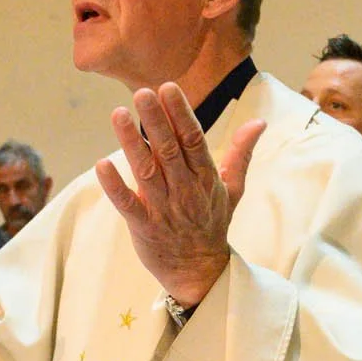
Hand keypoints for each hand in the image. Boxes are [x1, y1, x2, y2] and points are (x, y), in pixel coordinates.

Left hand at [95, 83, 265, 307]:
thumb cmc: (212, 224)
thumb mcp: (233, 189)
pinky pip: (127, 204)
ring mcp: (164, 210)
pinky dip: (115, 186)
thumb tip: (259, 122)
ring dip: (131, 143)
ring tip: (118, 113)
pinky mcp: (144, 227)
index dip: (180, 114)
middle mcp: (185, 191)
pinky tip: (102, 165)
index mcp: (206, 178)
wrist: (199, 272)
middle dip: (156, 120)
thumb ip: (241, 153)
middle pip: (169, 151)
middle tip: (142, 92)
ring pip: (147, 171)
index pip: (193, 140)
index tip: (168, 88)